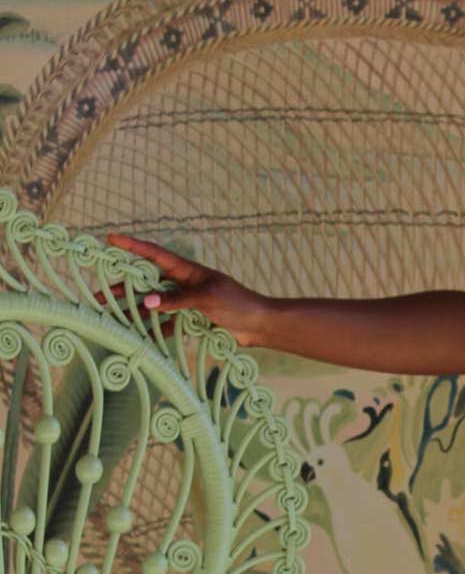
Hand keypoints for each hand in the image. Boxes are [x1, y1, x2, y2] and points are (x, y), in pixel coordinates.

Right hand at [105, 234, 272, 346]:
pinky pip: (166, 323)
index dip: (133, 246)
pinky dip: (152, 328)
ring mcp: (186, 302)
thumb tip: (147, 302)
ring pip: (153, 305)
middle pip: (146, 283)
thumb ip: (177, 300)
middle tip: (95, 295)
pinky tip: (135, 335)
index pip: (155, 255)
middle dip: (121, 288)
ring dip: (132, 311)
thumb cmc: (238, 304)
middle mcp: (184, 284)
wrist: (260, 325)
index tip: (110, 238)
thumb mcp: (206, 298)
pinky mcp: (192, 320)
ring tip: (108, 317)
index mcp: (187, 271)